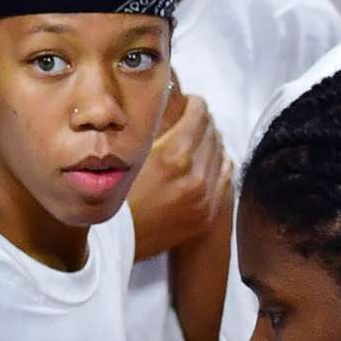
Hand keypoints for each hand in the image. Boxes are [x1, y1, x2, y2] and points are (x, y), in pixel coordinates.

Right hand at [128, 89, 230, 257]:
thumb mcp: (132, 153)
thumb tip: (171, 101)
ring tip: (200, 140)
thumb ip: (156, 128)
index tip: (191, 102)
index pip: (200, 116)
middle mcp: (195, 178)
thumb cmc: (115, 191)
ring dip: (212, 142)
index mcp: (175, 158)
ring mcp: (205, 199)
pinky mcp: (208, 214)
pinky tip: (208, 162)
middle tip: (194, 118)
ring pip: (222, 154)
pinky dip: (219, 165)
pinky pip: (226, 178)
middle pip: (213, 133)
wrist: (117, 239)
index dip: (196, 104)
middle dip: (204, 122)